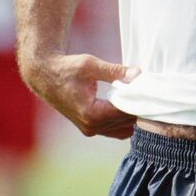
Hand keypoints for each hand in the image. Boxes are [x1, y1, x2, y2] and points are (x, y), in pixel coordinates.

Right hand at [24, 53, 139, 139]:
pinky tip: (126, 103)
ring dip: (131, 114)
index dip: (141, 101)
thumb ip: (116, 72)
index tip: (150, 89)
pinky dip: (123, 119)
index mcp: (91, 114)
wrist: (45, 76)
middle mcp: (91, 126)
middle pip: (128, 122)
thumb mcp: (91, 65)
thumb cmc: (66, 68)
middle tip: (146, 90)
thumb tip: (139, 75)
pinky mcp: (90, 129)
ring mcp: (90, 130)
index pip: (127, 112)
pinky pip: (116, 130)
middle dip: (138, 107)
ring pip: (124, 128)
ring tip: (135, 95)